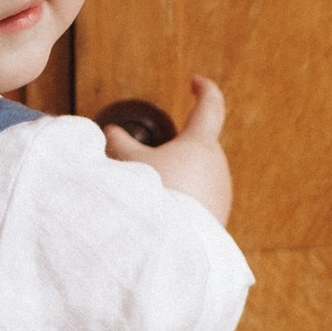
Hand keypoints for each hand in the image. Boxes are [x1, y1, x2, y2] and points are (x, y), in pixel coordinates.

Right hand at [103, 75, 231, 223]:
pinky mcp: (220, 217)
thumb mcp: (128, 163)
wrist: (172, 247)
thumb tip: (110, 132)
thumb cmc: (154, 198)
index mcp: (200, 143)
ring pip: (201, 174)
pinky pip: (202, 199)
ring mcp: (221, 192)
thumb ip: (119, 143)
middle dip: (179, 146)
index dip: (205, 90)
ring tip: (155, 193)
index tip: (196, 82)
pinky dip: (186, 199)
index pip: (211, 106)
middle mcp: (217, 165)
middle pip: (200, 145)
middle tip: (151, 159)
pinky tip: (165, 214)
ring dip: (182, 175)